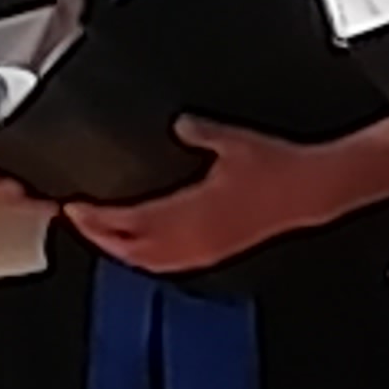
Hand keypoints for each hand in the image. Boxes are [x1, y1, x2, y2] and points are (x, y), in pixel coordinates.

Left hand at [65, 120, 330, 273]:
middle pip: (131, 248)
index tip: (73, 207)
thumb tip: (178, 125)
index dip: (96, 218)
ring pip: (150, 261)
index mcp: (193, 214)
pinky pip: (173, 263)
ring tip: (98, 234)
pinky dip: (147, 258)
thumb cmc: (280, 169)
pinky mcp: (220, 251)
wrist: (315, 189)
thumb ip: (197, 132)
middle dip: (98, 236)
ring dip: (119, 250)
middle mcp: (196, 238)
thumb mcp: (232, 141)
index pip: (129, 223)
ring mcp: (208, 249)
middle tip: (75, 220)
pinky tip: (143, 249)